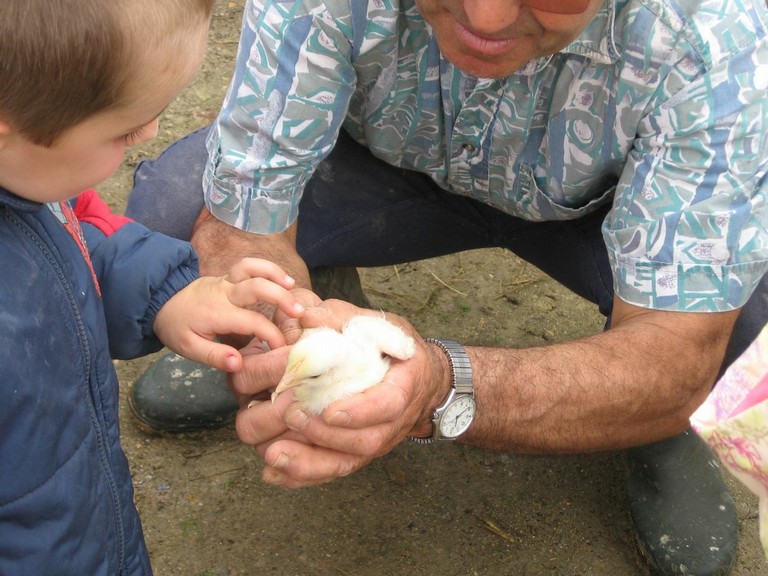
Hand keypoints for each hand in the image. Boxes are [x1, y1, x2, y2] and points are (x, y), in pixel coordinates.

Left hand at [153, 258, 304, 372]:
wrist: (159, 300)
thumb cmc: (176, 326)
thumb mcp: (188, 348)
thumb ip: (214, 356)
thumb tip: (239, 363)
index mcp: (216, 313)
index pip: (252, 322)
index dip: (271, 335)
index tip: (283, 349)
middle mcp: (224, 292)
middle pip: (256, 287)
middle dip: (281, 298)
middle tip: (299, 313)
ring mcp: (226, 281)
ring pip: (252, 268)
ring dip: (274, 274)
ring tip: (292, 287)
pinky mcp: (228, 276)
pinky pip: (249, 266)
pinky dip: (267, 268)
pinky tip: (282, 278)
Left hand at [232, 299, 442, 487]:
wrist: (422, 381)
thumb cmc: (396, 348)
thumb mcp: (380, 324)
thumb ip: (344, 318)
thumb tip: (306, 316)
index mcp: (404, 385)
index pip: (388, 404)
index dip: (361, 411)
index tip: (331, 410)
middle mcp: (393, 422)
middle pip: (364, 441)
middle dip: (325, 434)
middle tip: (290, 415)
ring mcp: (374, 442)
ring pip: (346, 463)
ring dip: (309, 462)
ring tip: (274, 453)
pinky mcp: (356, 454)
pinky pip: (331, 472)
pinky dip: (302, 477)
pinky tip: (273, 471)